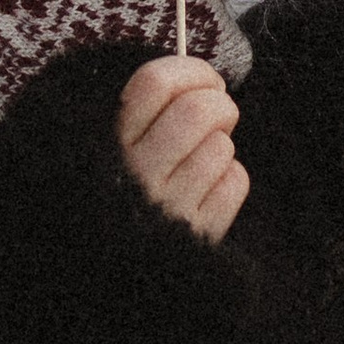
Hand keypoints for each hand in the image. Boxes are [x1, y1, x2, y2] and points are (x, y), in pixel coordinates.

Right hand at [119, 57, 248, 242]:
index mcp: (110, 142)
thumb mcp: (108, 144)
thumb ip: (142, 109)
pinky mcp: (196, 235)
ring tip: (204, 158)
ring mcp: (167, 207)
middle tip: (217, 115)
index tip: (205, 79)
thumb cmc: (121, 191)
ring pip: (221, 147)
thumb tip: (199, 77)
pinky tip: (208, 188)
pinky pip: (235, 183)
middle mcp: (136, 173)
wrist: (114, 272)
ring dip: (220, 146)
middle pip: (199, 110)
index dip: (192, 71)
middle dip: (219, 104)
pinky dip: (229, 179)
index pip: (156, 81)